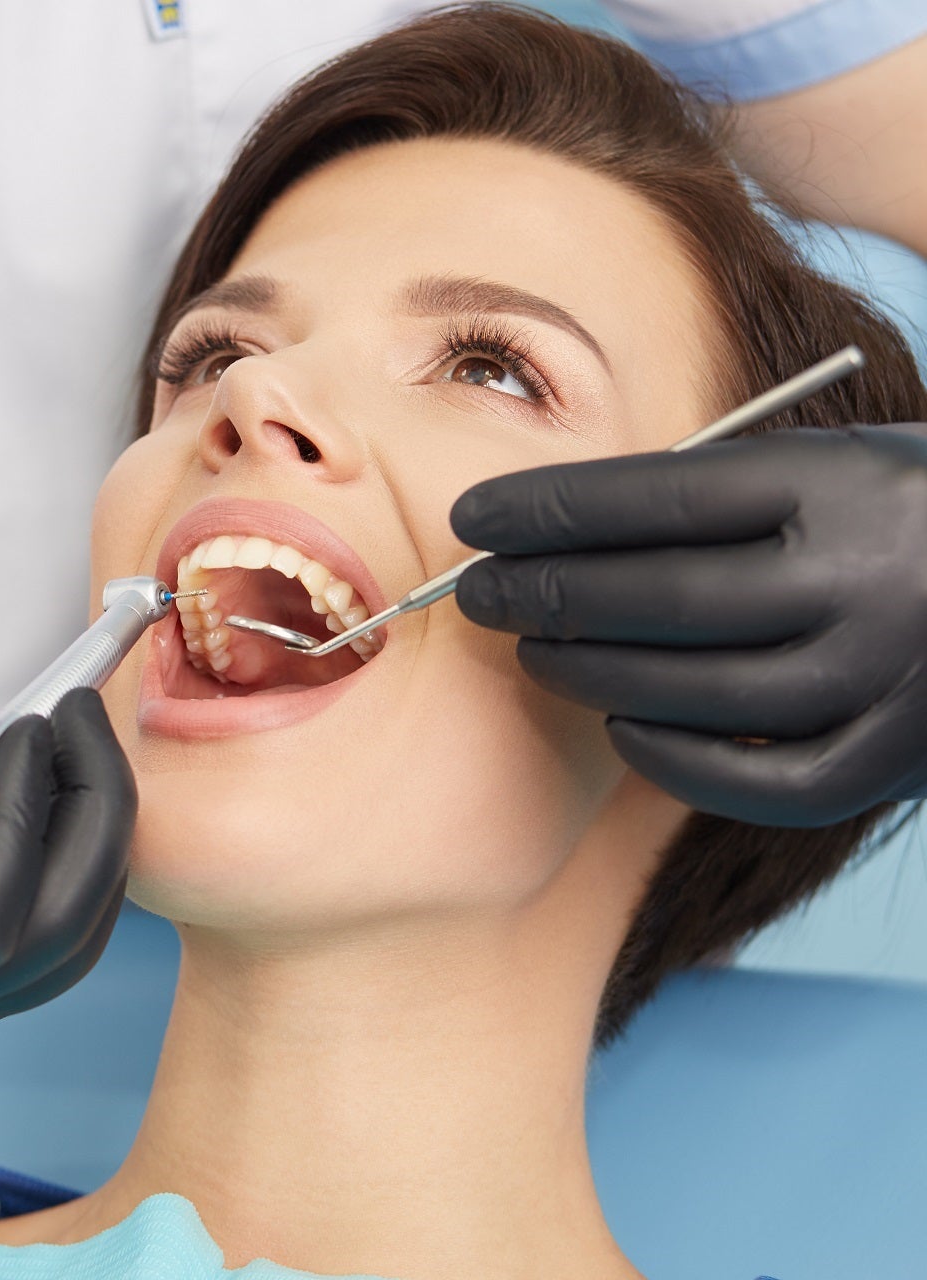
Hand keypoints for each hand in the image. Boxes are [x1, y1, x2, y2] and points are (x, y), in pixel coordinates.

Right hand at [0, 682, 135, 1068]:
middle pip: (52, 942)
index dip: (31, 810)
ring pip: (53, 961)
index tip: (34, 719)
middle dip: (93, 819)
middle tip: (81, 718)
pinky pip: (20, 964)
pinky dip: (54, 884)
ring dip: (85, 854)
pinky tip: (35, 807)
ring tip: (69, 754)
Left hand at [450, 425, 926, 826]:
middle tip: (476, 593)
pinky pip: (757, 776)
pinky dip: (672, 756)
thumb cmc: (908, 511)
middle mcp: (868, 580)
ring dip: (589, 672)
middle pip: (660, 596)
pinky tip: (621, 724)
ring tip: (531, 650)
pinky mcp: (896, 759)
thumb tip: (560, 526)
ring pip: (694, 690)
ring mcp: (888, 678)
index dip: (549, 511)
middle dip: (546, 594)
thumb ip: (724, 490)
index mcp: (846, 483)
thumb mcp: (838, 463)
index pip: (656, 499)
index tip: (473, 520)